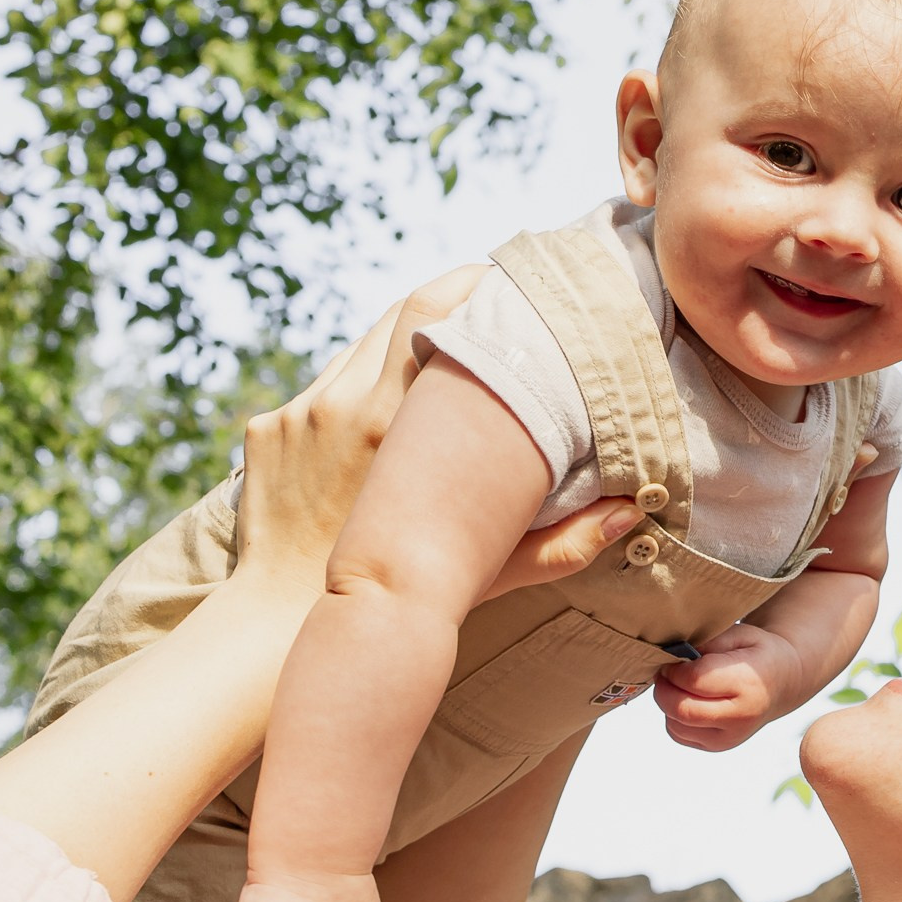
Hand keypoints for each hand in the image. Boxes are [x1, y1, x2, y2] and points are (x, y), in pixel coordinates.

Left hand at [233, 265, 634, 598]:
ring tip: (440, 351)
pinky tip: (382, 408)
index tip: (506, 283)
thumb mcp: (493, 573)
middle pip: (402, 311)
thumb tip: (630, 515)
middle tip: (486, 296)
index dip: (472, 286)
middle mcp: (352, 403)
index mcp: (404, 425)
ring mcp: (305, 412)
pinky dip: (356, 387)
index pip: (436, 314)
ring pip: (360, 345)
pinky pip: (322, 388)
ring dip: (402, 340)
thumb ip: (566, 545)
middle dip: (448, 298)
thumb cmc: (403, 602)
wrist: (279, 618)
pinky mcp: (272, 429)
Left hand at [653, 622, 806, 751]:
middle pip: (681, 709)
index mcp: (748, 684)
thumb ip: (709, 643)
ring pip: (676, 725)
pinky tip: (685, 700)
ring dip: (666, 703)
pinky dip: (673, 717)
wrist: (783, 683)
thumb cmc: (758, 654)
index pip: (695, 679)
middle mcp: (740, 717)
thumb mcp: (740, 634)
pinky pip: (679, 735)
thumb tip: (675, 655)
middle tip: (664, 670)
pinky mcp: (718, 747)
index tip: (673, 657)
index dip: (675, 667)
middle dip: (663, 688)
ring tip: (678, 684)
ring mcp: (729, 737)